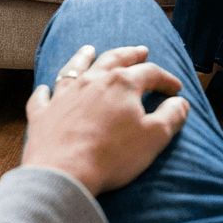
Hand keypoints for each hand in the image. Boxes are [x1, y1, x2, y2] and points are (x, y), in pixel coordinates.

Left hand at [22, 44, 189, 196]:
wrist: (63, 174)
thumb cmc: (112, 156)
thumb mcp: (154, 138)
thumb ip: (172, 116)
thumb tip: (180, 103)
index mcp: (122, 84)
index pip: (150, 73)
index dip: (166, 79)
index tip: (175, 88)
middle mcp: (92, 81)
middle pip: (114, 59)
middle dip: (130, 54)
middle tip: (140, 50)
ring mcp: (64, 95)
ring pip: (75, 67)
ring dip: (83, 57)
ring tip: (89, 49)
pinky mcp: (42, 113)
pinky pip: (42, 96)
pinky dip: (45, 91)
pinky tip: (45, 89)